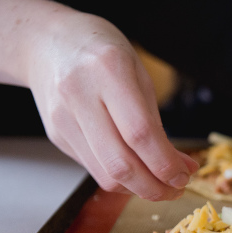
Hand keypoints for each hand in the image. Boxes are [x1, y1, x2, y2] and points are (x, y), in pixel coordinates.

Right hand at [0, 0, 197, 200]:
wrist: (46, 43)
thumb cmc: (102, 54)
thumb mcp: (138, 74)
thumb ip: (157, 121)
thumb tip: (182, 166)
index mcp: (108, 69)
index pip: (140, 133)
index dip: (165, 163)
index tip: (185, 175)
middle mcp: (80, 94)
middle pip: (120, 162)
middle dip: (154, 187)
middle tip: (177, 189)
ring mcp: (63, 117)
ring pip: (105, 174)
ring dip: (139, 189)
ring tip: (162, 186)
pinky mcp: (56, 135)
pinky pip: (94, 168)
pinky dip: (121, 178)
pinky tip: (137, 172)